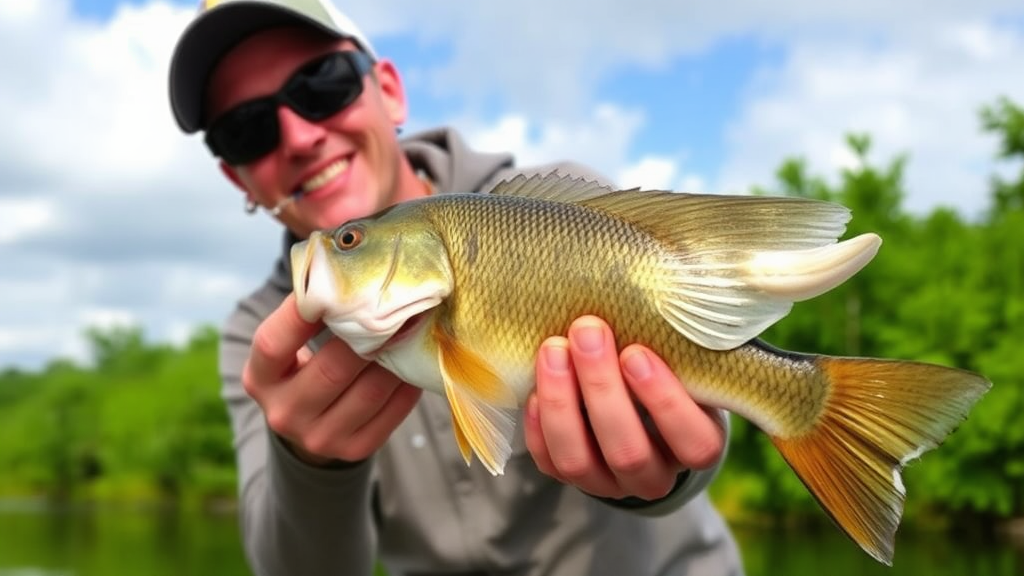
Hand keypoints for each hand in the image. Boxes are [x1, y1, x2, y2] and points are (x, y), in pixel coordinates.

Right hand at [242, 294, 421, 465]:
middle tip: (398, 303)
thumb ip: (309, 315)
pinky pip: (391, 412)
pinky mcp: (353, 449)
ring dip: (396, 357)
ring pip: (369, 391)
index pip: (274, 342)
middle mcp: (284, 413)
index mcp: (260, 379)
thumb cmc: (304, 367)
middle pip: (332, 368)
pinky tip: (414, 359)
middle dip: (369, 334)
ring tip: (414, 327)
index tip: (333, 282)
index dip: (301, 313)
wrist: (309, 426)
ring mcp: (319, 438)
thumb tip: (349, 264)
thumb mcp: (290, 346)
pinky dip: (407, 383)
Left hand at [524, 316, 724, 500]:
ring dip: (561, 403)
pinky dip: (538, 425)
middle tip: (587, 331)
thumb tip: (659, 278)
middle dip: (601, 388)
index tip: (636, 352)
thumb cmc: (667, 367)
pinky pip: (548, 462)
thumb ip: (676, 336)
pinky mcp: (570, 477)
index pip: (694, 442)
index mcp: (697, 445)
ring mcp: (609, 483)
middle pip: (628, 452)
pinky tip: (536, 387)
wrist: (637, 403)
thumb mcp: (685, 356)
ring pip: (579, 463)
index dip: (665, 401)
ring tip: (552, 349)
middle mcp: (654, 476)